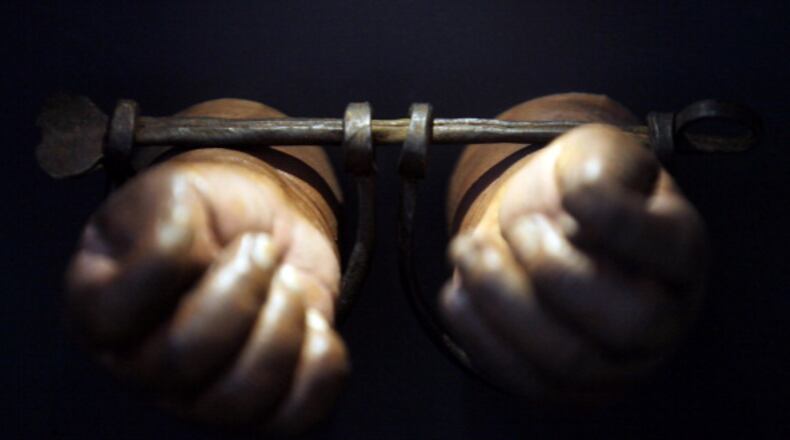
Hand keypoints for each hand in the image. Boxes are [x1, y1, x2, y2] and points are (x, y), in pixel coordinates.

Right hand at [65, 100, 347, 433]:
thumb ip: (166, 220)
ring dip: (283, 326)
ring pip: (239, 397)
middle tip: (263, 252)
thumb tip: (185, 257)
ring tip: (288, 285)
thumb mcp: (180, 190)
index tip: (207, 225)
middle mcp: (139, 362)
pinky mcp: (259, 404)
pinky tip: (314, 323)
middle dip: (241, 291)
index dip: (175, 263)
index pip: (117, 313)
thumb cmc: (214, 211)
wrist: (268, 227)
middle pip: (182, 360)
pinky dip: (319, 364)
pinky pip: (294, 413)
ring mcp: (197, 394)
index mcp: (99, 305)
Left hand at [441, 117, 705, 403]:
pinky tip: (458, 290)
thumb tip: (583, 202)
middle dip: (552, 268)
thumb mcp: (596, 152)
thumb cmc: (576, 190)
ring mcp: (616, 363)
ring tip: (467, 250)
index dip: (613, 220)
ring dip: (501, 299)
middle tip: (516, 225)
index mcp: (681, 251)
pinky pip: (522, 379)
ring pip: (565, 358)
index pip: (668, 250)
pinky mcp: (563, 387)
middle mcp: (663, 318)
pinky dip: (479, 334)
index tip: (570, 191)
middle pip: (626, 322)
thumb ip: (598, 166)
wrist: (542, 227)